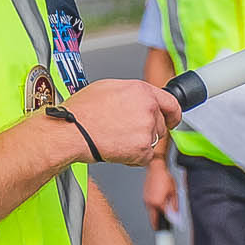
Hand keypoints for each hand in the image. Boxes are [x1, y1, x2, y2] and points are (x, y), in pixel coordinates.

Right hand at [63, 79, 181, 165]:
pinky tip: (117, 148)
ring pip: (153, 141)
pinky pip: (145, 157)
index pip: (171, 103)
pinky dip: (134, 157)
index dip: (172, 114)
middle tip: (126, 132)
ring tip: (117, 138)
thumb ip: (131, 93)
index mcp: (142, 91)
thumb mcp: (108, 87)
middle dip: (147, 130)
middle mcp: (148, 108)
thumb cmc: (82, 111)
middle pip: (160, 125)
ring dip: (139, 143)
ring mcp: (147, 129)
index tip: (171, 119)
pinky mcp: (143, 149)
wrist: (72, 131)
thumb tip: (137, 98)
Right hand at [143, 158, 178, 219]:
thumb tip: (175, 213)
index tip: (170, 224)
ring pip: (150, 213)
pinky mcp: (144, 197)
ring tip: (162, 211)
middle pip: (153, 219)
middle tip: (162, 226)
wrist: (156, 169)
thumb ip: (174, 205)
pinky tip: (158, 203)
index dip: (167, 221)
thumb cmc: (165, 178)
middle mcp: (150, 203)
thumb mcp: (173, 192)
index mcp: (158, 203)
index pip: (163, 217)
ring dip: (155, 215)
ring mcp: (146, 200)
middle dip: (157, 223)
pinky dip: (153, 208)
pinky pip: (148, 206)